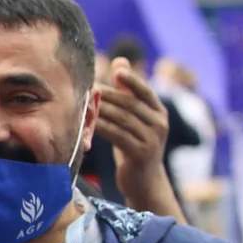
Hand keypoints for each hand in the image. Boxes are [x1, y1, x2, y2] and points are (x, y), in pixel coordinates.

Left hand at [96, 58, 171, 198]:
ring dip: (101, 110)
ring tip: (82, 103)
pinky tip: (87, 122)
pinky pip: (117, 135)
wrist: (144, 181)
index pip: (145, 92)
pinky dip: (101, 127)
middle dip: (107, 95)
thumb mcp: (134, 118)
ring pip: (122, 119)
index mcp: (159, 113)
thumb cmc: (134, 144)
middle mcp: (159, 124)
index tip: (117, 70)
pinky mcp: (140, 153)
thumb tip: (119, 61)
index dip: (132, 80)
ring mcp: (152, 139)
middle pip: (130, 104)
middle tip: (86, 88)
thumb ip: (128, 92)